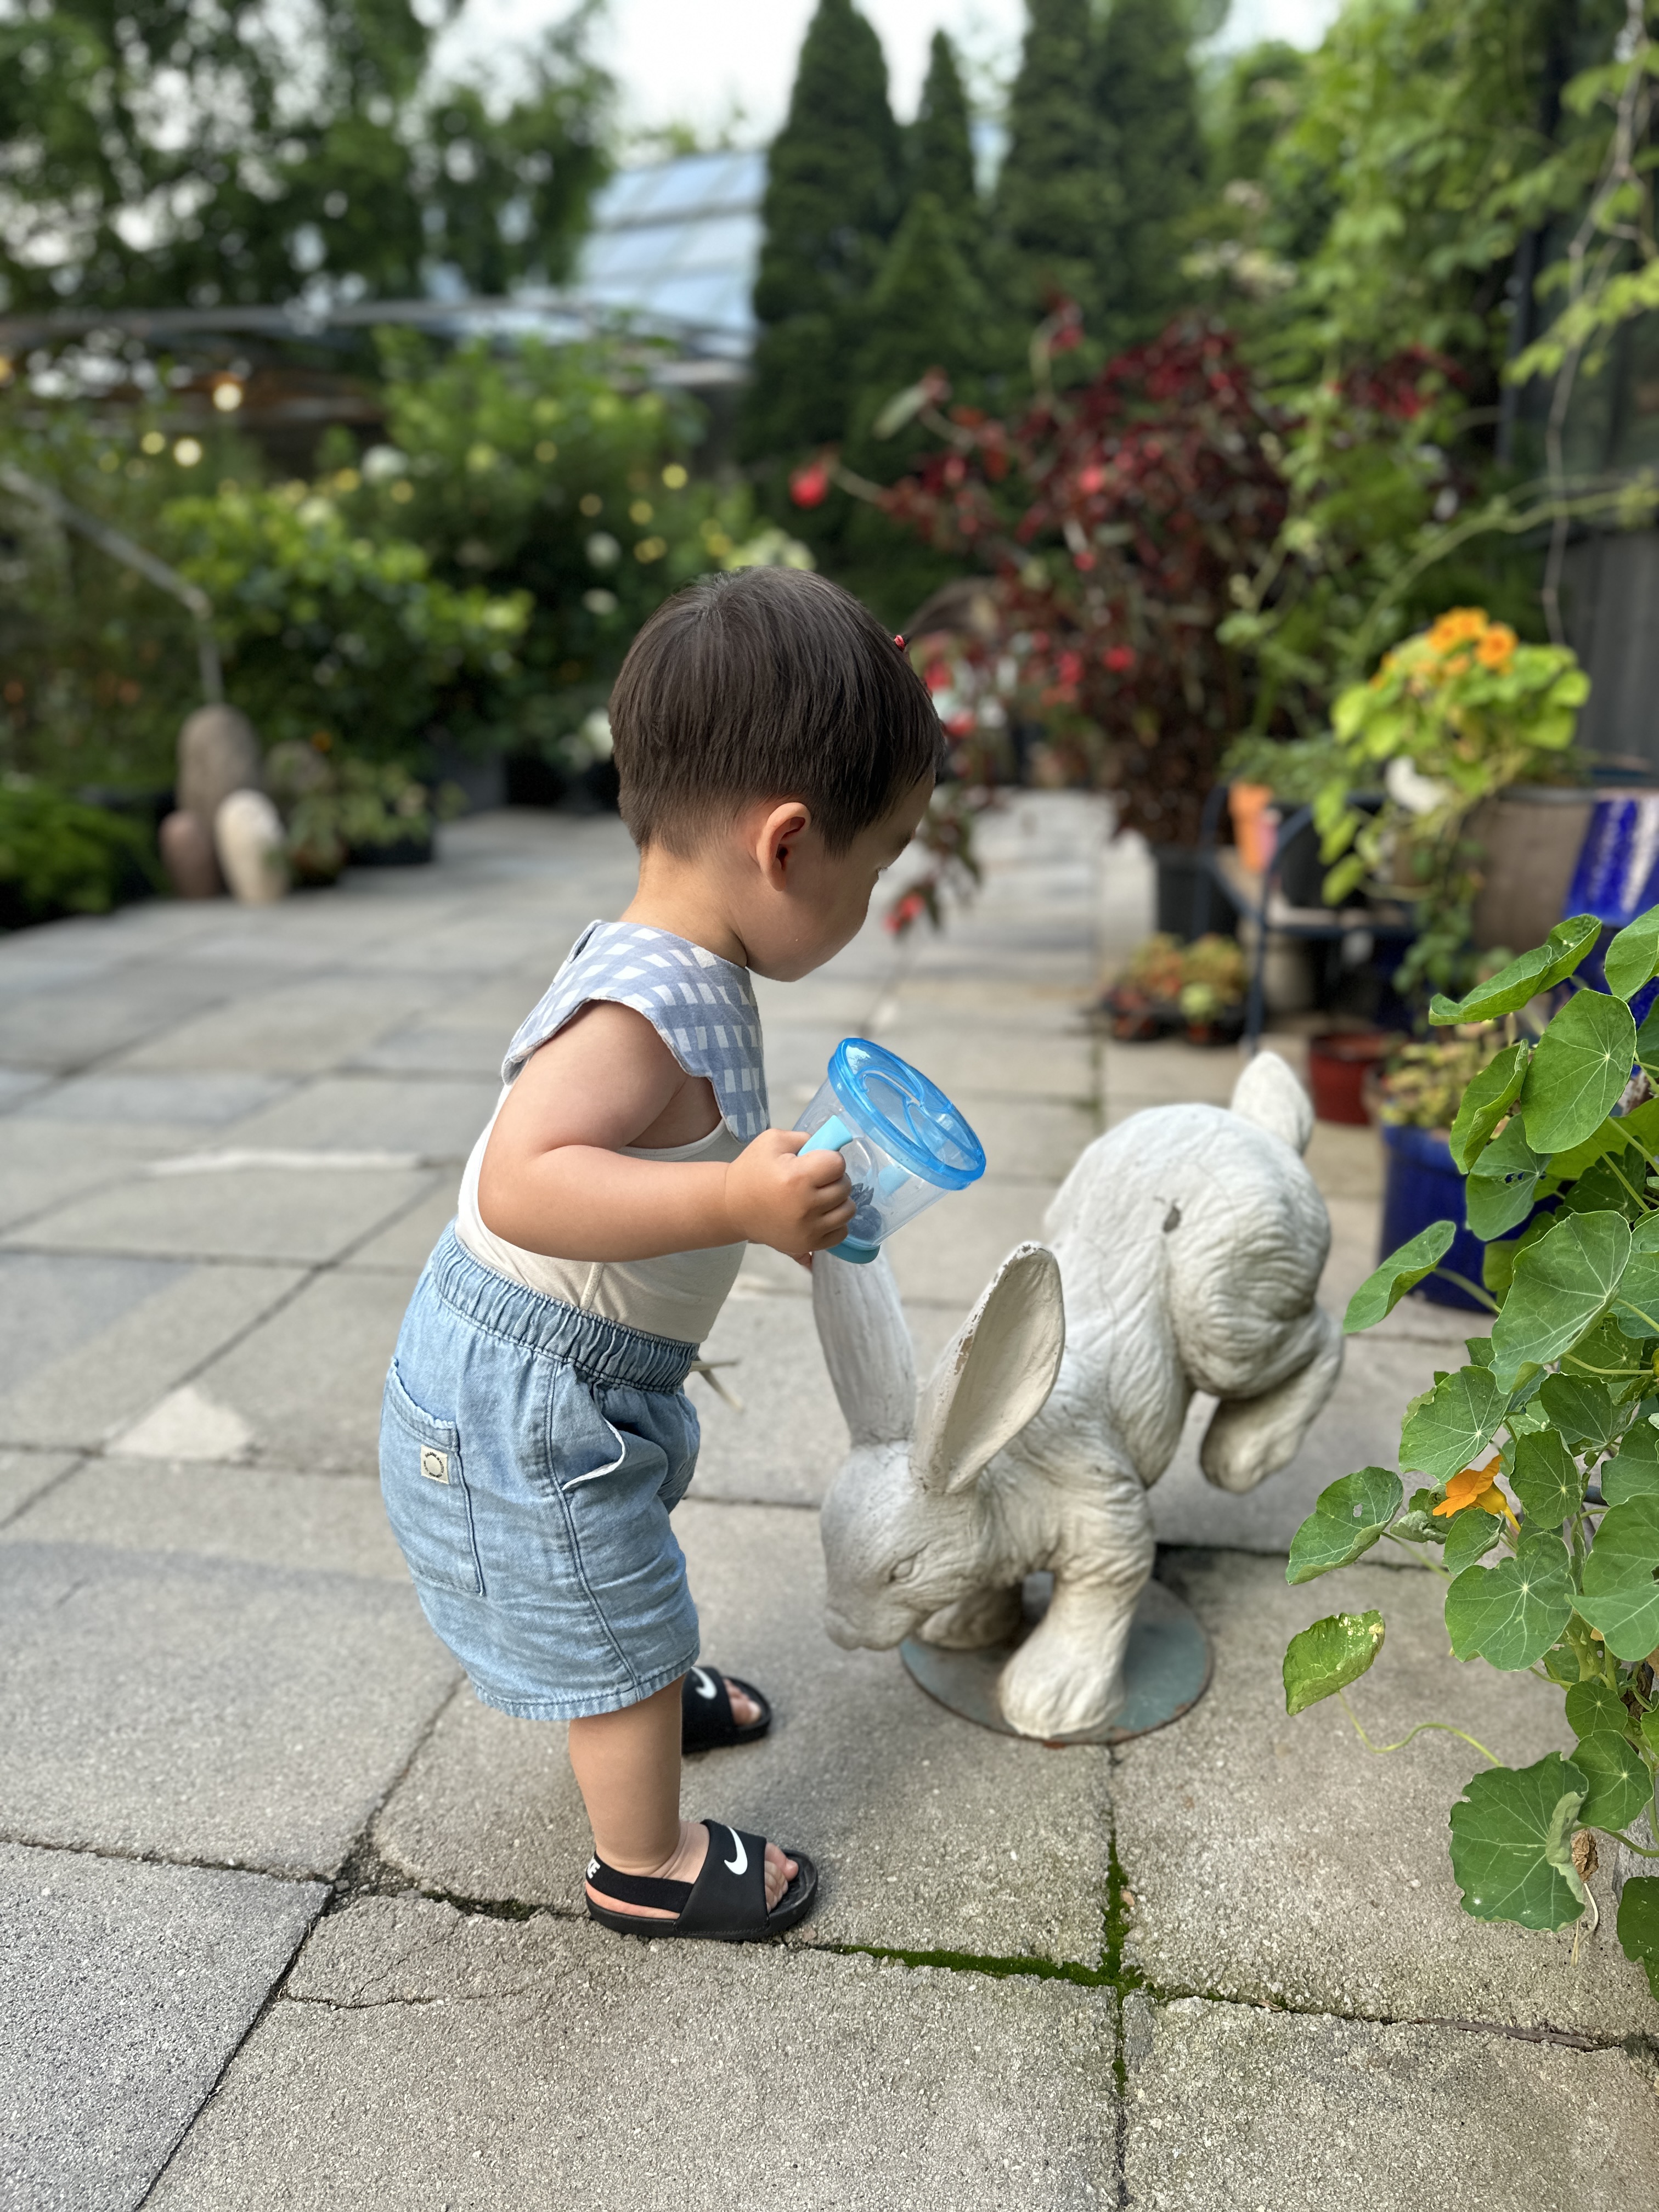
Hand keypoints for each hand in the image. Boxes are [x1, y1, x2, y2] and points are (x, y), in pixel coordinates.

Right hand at [723, 1129, 854, 1254]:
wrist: (732, 1206)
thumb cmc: (752, 1170)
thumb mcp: (773, 1141)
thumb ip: (805, 1138)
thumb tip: (833, 1145)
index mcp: (797, 1177)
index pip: (837, 1164)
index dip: (829, 1159)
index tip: (816, 1162)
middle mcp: (805, 1206)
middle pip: (845, 1187)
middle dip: (834, 1178)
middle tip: (816, 1179)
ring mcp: (808, 1229)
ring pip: (847, 1210)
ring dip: (839, 1201)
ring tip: (820, 1196)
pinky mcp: (807, 1244)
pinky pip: (841, 1233)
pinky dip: (836, 1223)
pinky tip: (821, 1214)